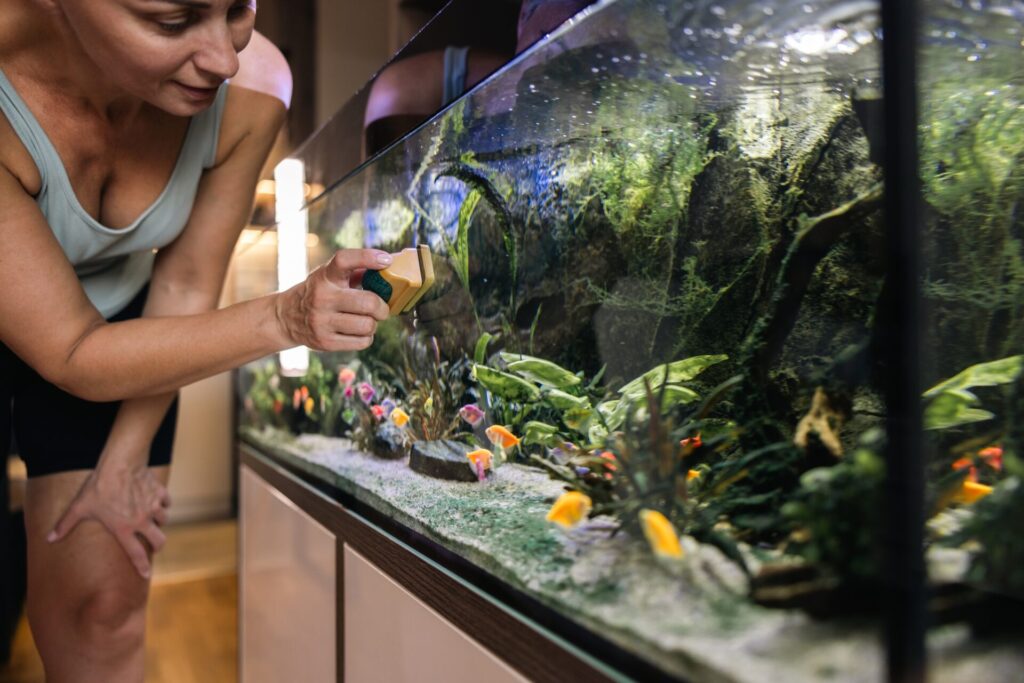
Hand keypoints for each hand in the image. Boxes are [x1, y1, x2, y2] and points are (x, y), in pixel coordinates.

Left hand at [47, 463, 170, 578]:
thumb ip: (65, 525)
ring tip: (152, 518)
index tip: (146, 575)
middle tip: (154, 544)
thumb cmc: (98, 487)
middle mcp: (141, 521)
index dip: (141, 567)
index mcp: (124, 529)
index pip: (136, 554)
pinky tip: (157, 500)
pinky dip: (163, 502)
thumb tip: (49, 539)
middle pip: (159, 541)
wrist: (120, 465)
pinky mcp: (159, 493)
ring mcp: (152, 507)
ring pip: (164, 520)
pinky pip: (167, 501)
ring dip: (159, 521)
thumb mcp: (79, 507)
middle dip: (158, 545)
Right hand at [276, 249, 392, 351]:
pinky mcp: (325, 342)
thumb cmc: (318, 293)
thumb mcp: (329, 276)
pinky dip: (366, 337)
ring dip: (373, 324)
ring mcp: (322, 321)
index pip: (345, 260)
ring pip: (367, 325)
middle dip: (382, 307)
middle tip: (381, 309)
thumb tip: (389, 266)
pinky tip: (357, 332)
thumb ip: (356, 271)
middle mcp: (323, 297)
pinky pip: (362, 342)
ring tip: (365, 320)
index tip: (386, 260)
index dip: (368, 257)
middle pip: (368, 302)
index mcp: (326, 276)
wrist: (286, 318)